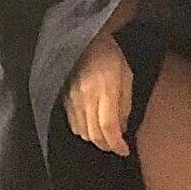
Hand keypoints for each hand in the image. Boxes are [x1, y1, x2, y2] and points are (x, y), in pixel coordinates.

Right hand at [63, 32, 132, 157]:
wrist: (87, 39)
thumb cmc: (111, 56)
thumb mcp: (127, 77)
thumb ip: (125, 104)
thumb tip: (122, 129)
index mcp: (104, 89)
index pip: (108, 126)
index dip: (116, 144)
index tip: (124, 150)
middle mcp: (86, 96)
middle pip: (93, 134)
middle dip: (106, 145)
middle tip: (116, 146)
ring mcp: (72, 97)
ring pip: (82, 131)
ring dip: (95, 139)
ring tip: (105, 136)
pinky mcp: (64, 97)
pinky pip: (72, 123)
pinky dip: (83, 130)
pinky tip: (91, 126)